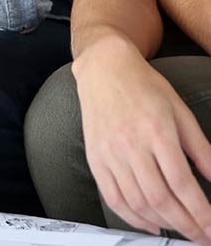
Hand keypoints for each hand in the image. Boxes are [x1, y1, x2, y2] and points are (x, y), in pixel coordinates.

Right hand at [74, 41, 210, 241]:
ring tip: (180, 228)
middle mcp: (129, 143)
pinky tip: (150, 224)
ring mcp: (108, 151)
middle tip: (202, 236)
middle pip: (160, 199)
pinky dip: (132, 217)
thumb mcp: (180, 111)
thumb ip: (200, 149)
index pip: (182, 184)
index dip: (201, 213)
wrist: (103, 67)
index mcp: (155, 130)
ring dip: (163, 224)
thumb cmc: (143, 85)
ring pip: (137, 202)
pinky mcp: (94, 156)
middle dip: (186, 226)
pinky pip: (112, 197)